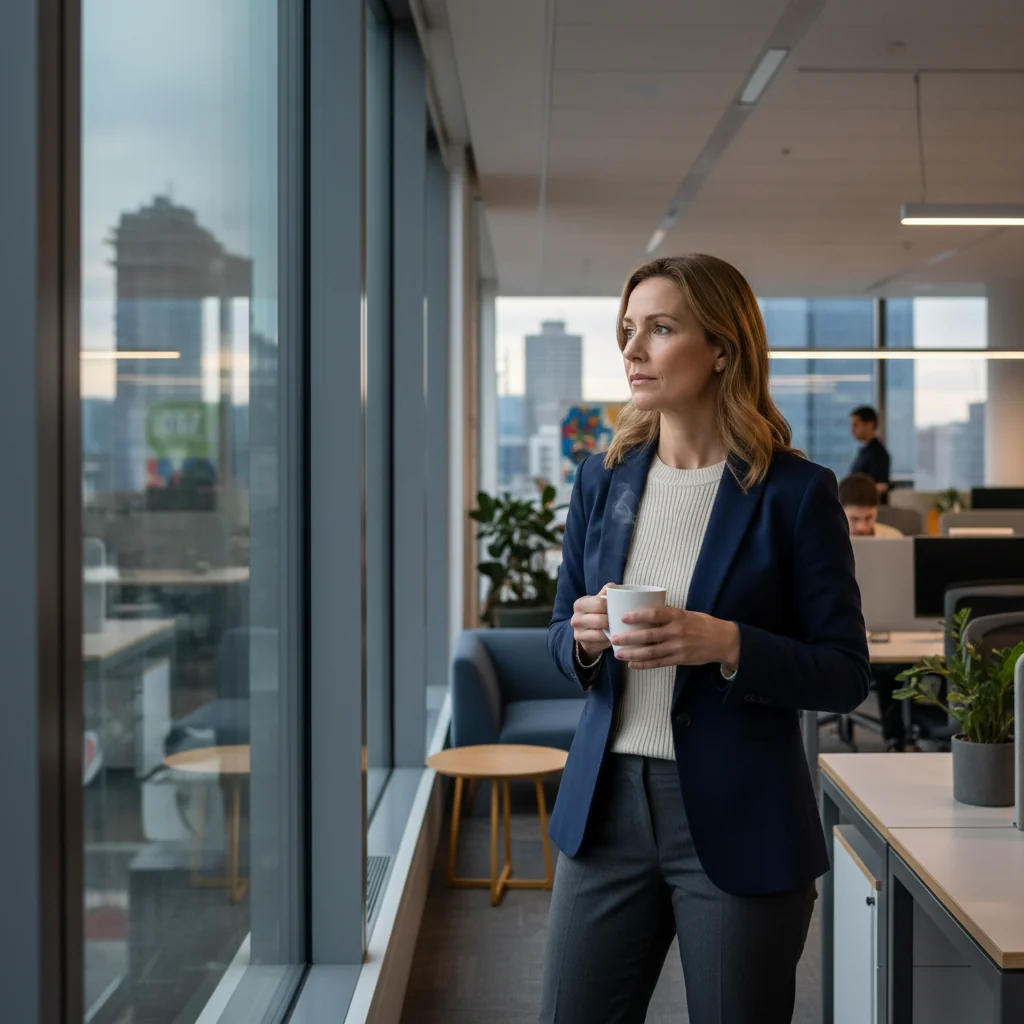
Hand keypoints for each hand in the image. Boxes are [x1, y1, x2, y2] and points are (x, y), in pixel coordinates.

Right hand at [571, 584, 613, 661]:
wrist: (584, 630)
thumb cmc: (595, 612)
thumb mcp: (597, 601)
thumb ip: (605, 593)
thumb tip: (614, 586)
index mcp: (580, 604)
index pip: (600, 603)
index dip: (612, 606)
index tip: (619, 607)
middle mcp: (576, 619)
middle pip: (601, 620)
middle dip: (613, 620)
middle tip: (620, 620)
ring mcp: (578, 633)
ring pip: (602, 634)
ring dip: (612, 632)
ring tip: (618, 628)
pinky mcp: (584, 645)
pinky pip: (602, 644)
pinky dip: (609, 641)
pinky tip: (613, 637)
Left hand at [611, 608, 739, 671]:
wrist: (722, 640)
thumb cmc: (702, 624)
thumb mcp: (686, 613)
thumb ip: (668, 615)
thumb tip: (645, 613)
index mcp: (677, 616)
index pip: (654, 614)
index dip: (638, 616)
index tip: (623, 617)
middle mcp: (676, 632)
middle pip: (648, 635)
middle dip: (629, 638)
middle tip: (614, 638)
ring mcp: (678, 647)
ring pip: (651, 652)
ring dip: (632, 653)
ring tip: (618, 653)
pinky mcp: (679, 659)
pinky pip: (658, 663)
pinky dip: (644, 664)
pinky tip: (632, 664)